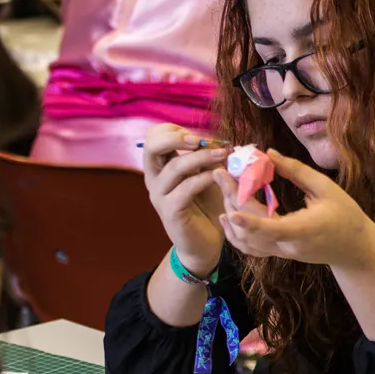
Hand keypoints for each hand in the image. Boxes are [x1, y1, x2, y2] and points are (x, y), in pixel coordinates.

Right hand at [142, 123, 227, 275]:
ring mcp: (160, 196)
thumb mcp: (208, 177)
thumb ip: (208, 159)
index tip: (199, 135)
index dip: (173, 130)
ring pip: (174, 168)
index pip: (153, 138)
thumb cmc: (207, 207)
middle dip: (176, 137)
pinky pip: (185, 189)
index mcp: (160, 167)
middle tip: (201, 140)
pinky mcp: (170, 212)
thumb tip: (222, 141)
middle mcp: (154, 179)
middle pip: (152, 147)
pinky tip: (219, 176)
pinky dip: (203, 179)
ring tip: (222, 154)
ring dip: (200, 157)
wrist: (205, 244)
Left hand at [216, 149, 374, 270]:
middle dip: (231, 200)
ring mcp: (281, 252)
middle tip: (220, 173)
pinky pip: (251, 247)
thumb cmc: (345, 215)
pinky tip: (227, 215)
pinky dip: (236, 234)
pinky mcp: (278, 253)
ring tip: (224, 188)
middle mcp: (288, 245)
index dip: (250, 222)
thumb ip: (297, 171)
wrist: (354, 249)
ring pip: (246, 241)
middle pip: (251, 229)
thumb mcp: (326, 188)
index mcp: (302, 230)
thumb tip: (269, 153)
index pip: (271, 229)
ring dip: (231, 215)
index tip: (231, 211)